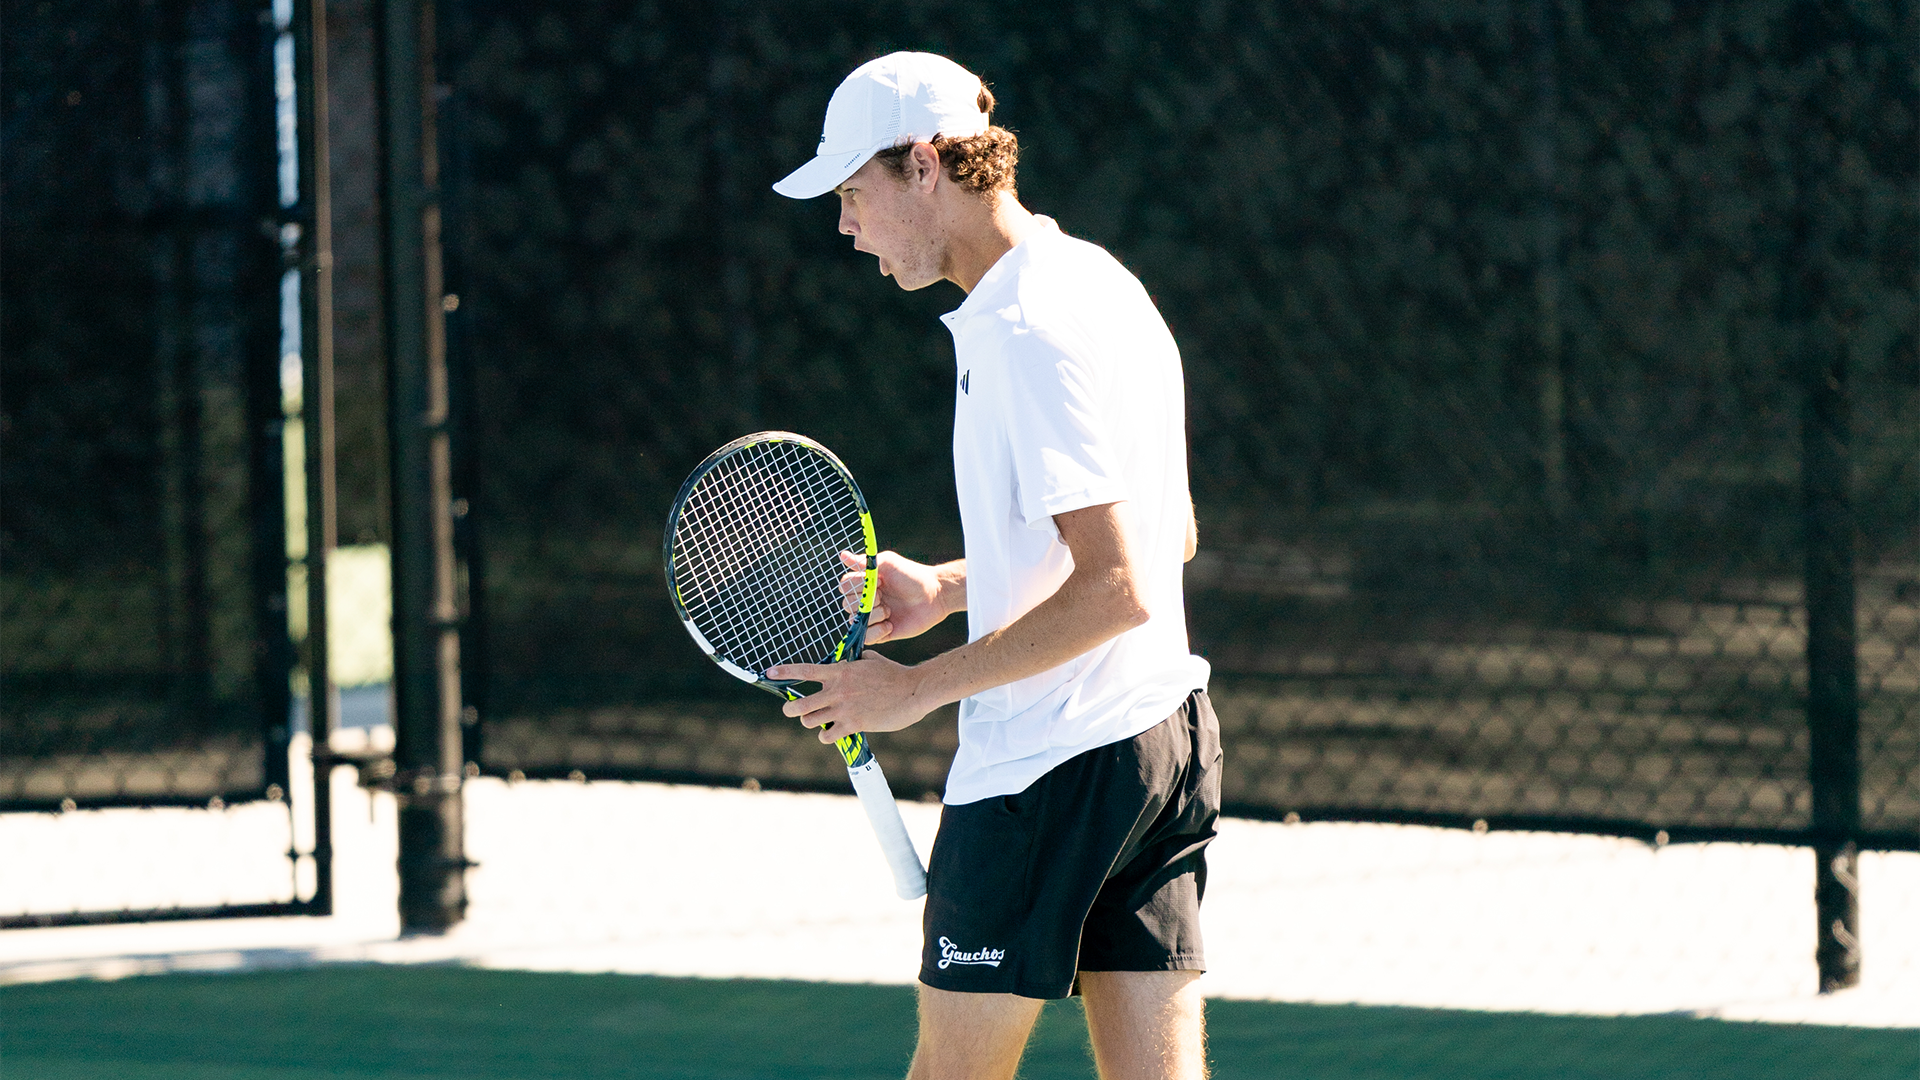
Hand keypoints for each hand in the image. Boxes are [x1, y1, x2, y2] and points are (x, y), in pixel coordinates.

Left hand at [770, 652, 933, 742]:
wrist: (913, 690)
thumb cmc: (895, 674)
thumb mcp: (872, 661)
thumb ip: (857, 662)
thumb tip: (854, 660)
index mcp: (840, 671)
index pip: (804, 671)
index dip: (784, 672)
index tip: (768, 673)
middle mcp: (837, 690)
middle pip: (799, 704)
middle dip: (790, 709)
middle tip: (792, 710)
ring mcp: (843, 708)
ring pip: (810, 721)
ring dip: (811, 723)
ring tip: (820, 722)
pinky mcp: (853, 724)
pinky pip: (827, 736)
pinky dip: (827, 736)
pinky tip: (833, 733)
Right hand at [838, 550, 956, 643]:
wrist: (934, 595)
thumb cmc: (912, 575)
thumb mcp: (888, 563)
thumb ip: (864, 562)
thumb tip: (842, 555)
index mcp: (865, 583)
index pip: (844, 586)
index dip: (858, 586)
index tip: (878, 582)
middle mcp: (866, 600)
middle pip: (846, 605)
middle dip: (866, 601)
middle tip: (883, 597)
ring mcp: (873, 617)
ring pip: (855, 622)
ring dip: (873, 616)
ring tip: (890, 611)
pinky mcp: (882, 633)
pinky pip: (866, 638)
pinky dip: (877, 631)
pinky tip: (891, 624)